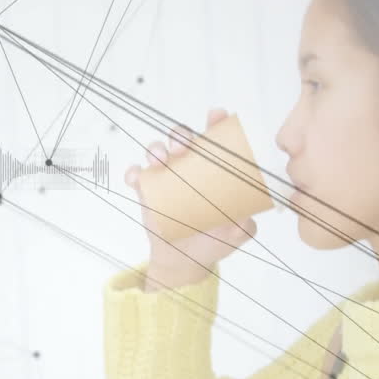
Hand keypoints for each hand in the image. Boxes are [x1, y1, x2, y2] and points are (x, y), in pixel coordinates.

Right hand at [124, 107, 258, 291]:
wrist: (186, 261)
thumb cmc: (215, 240)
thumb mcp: (236, 234)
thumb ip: (244, 226)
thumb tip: (244, 220)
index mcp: (213, 167)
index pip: (215, 137)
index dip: (216, 121)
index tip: (216, 116)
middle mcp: (188, 165)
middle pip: (182, 138)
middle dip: (181, 135)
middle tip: (183, 147)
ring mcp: (165, 176)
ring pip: (157, 150)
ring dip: (156, 149)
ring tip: (160, 162)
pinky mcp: (146, 191)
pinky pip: (136, 175)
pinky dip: (134, 173)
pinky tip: (136, 179)